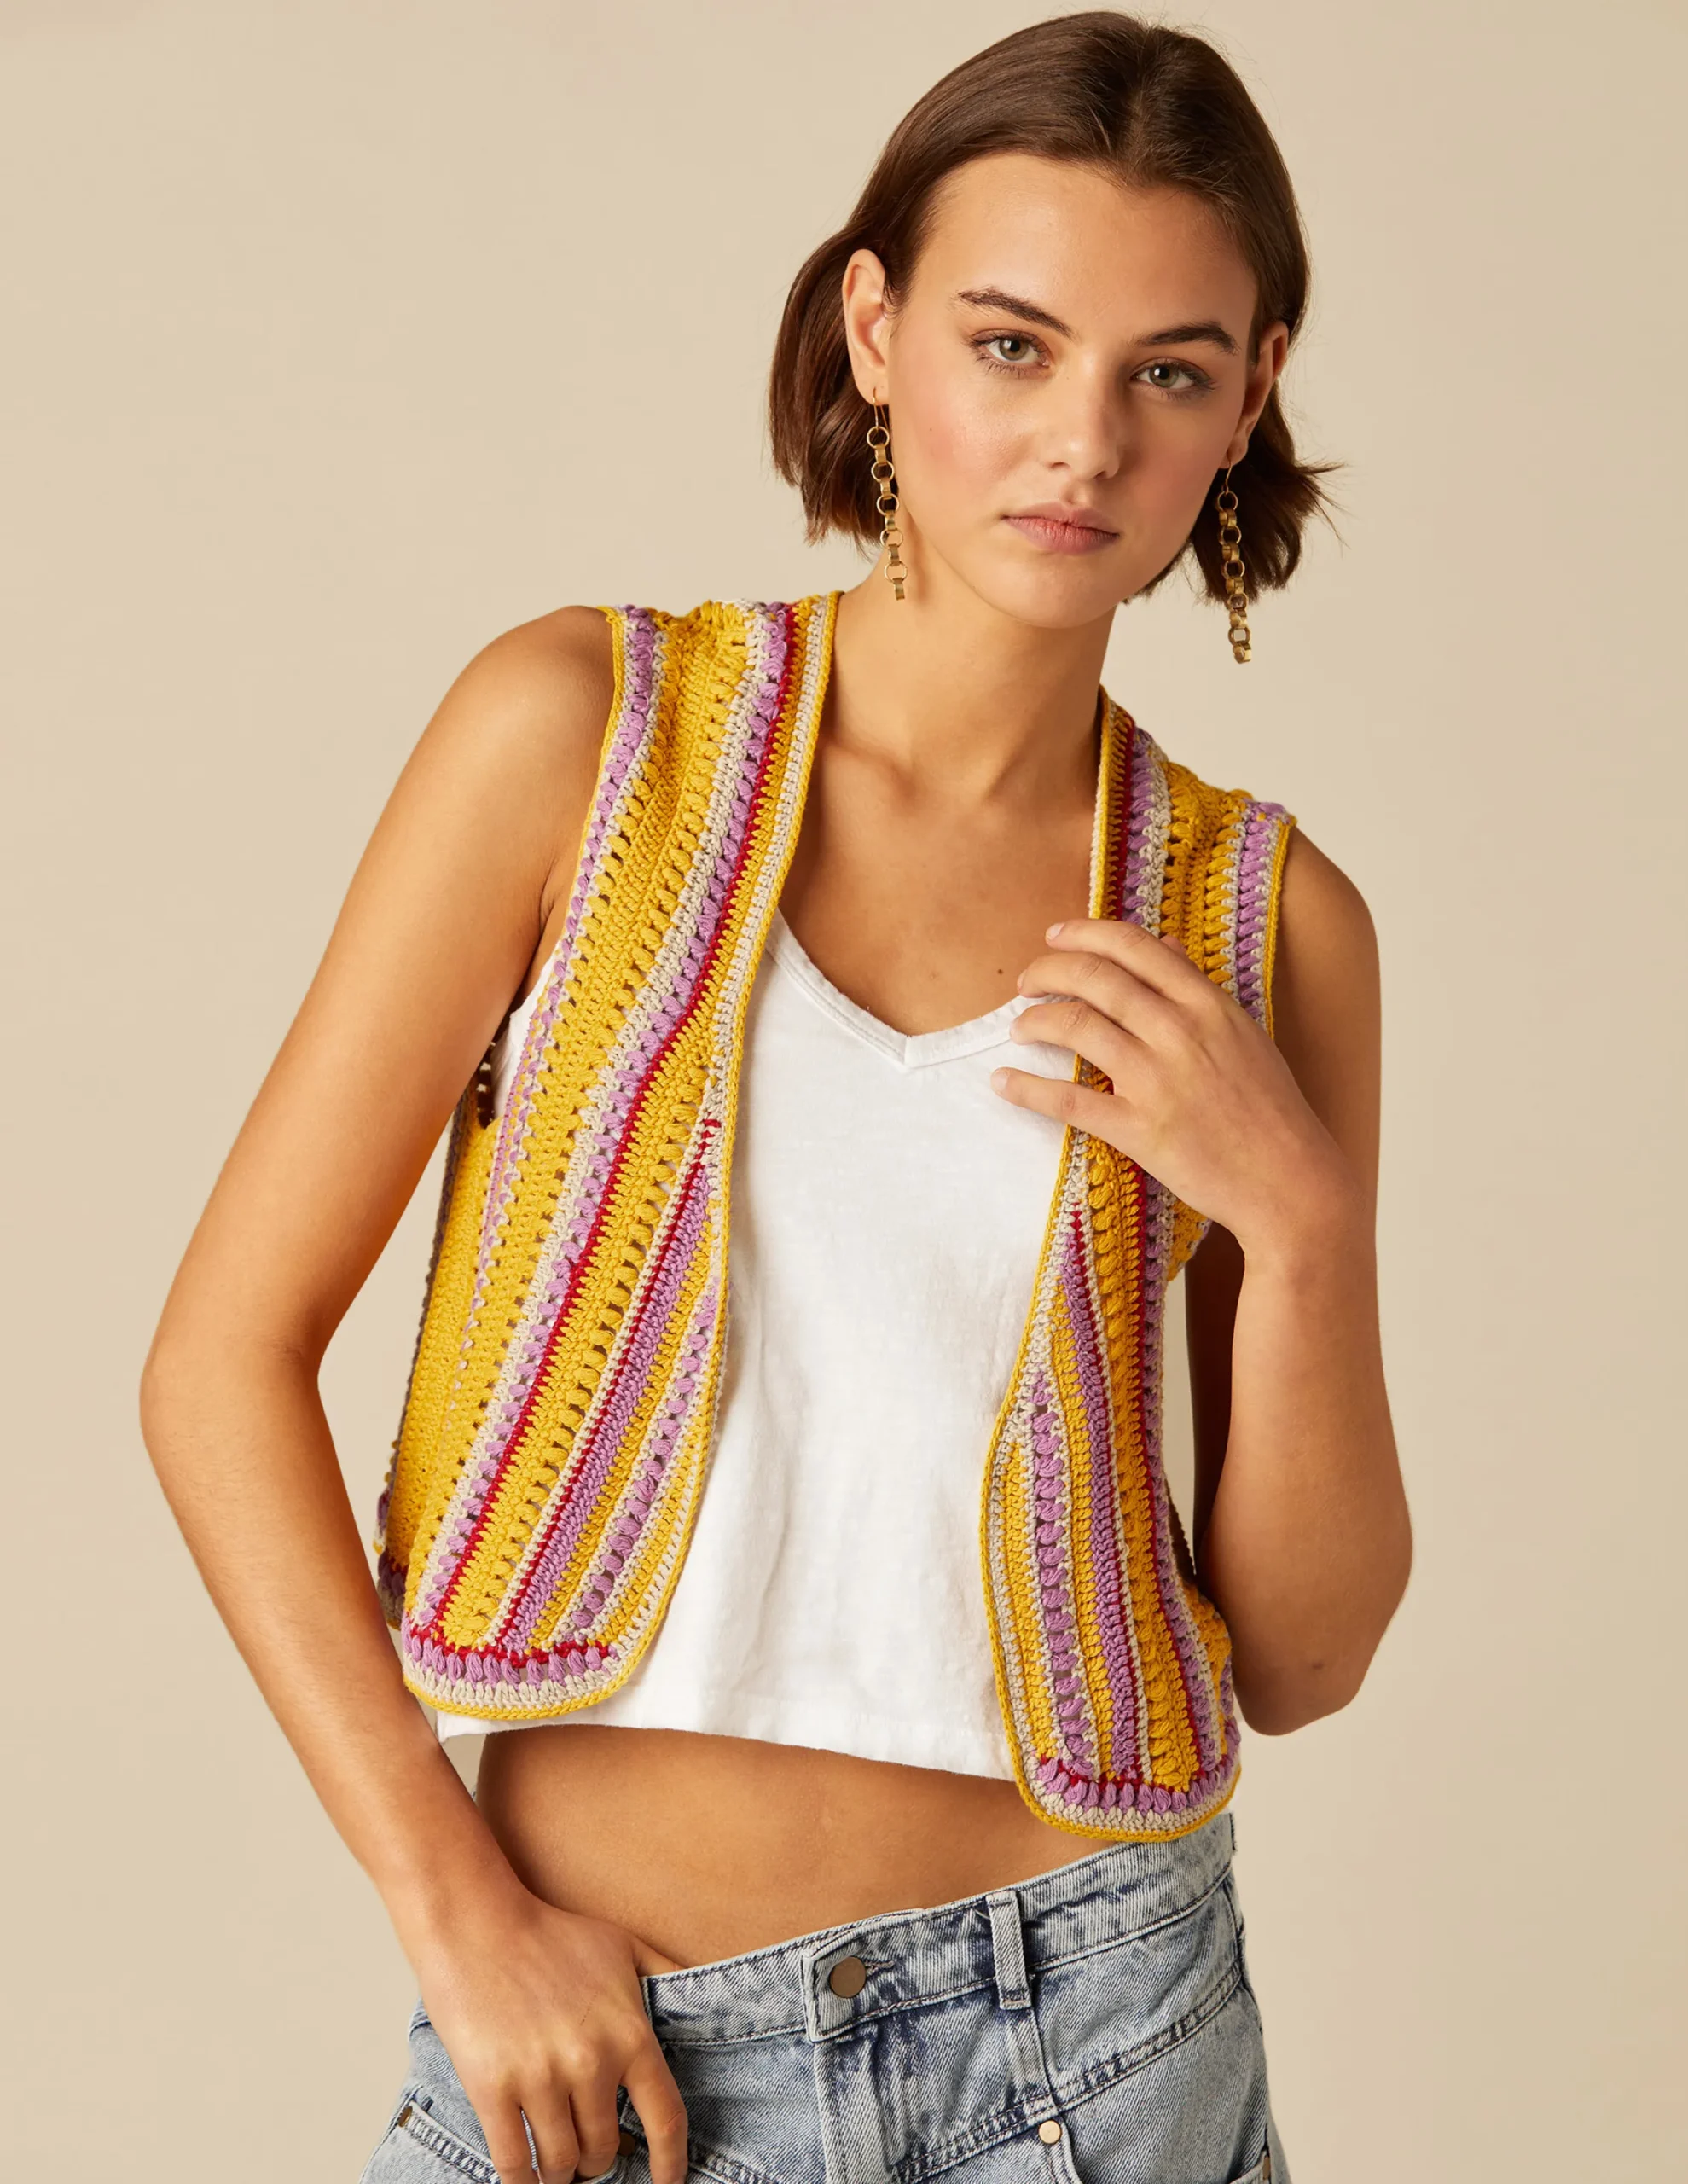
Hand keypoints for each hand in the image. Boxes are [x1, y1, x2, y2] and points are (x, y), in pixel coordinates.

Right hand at [404, 1879, 689, 2183]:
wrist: (477, 1924)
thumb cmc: (552, 1935)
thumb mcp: (624, 1947)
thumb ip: (668, 1977)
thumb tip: (712, 1998)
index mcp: (629, 2033)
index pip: (666, 2118)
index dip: (670, 2162)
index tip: (669, 2182)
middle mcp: (590, 2062)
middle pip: (605, 2149)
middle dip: (598, 2159)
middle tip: (589, 2154)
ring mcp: (540, 2078)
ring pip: (561, 2163)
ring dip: (561, 2173)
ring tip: (557, 2164)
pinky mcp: (492, 2090)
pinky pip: (513, 2164)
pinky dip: (521, 2181)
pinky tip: (524, 2178)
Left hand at [990, 916, 1354, 1256]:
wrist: (1291, 1182)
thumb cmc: (1271, 1110)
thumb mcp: (1243, 1034)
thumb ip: (1198, 988)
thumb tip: (1166, 942)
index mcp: (1208, 1005)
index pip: (1134, 946)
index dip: (1084, 933)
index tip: (1054, 936)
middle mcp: (1180, 1032)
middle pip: (1094, 978)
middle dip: (1047, 971)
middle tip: (1025, 981)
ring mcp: (1158, 1081)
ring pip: (1076, 1027)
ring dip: (1033, 1021)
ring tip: (1019, 1028)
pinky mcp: (1140, 1130)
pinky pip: (1069, 1102)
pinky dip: (1027, 1089)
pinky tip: (1004, 1082)